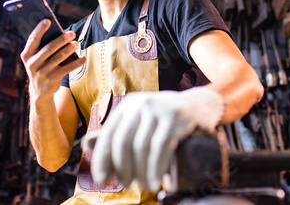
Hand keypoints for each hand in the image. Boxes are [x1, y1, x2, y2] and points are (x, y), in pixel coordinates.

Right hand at [20, 19, 84, 98]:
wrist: (39, 90)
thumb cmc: (41, 66)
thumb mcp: (36, 57)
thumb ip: (43, 46)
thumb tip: (59, 32)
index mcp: (27, 55)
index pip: (33, 39)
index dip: (40, 29)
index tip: (48, 20)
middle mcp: (32, 63)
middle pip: (49, 48)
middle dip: (62, 39)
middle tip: (72, 33)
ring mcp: (42, 72)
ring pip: (59, 57)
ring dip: (70, 49)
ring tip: (76, 43)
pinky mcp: (52, 79)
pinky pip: (67, 68)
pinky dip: (76, 62)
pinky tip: (83, 58)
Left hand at [87, 87, 224, 190]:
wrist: (201, 105)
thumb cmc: (166, 118)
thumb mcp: (140, 121)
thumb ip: (117, 133)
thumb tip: (88, 144)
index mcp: (128, 106)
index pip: (109, 134)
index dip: (102, 159)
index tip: (102, 179)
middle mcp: (141, 104)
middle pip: (123, 142)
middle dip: (122, 168)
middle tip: (126, 185)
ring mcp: (159, 109)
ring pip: (141, 147)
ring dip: (140, 172)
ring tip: (144, 185)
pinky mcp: (176, 117)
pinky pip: (160, 147)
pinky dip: (155, 168)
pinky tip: (156, 180)